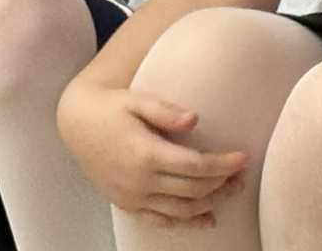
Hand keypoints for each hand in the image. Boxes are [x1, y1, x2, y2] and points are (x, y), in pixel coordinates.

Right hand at [57, 80, 248, 227]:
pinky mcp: (127, 204)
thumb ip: (165, 110)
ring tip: (231, 190)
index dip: (223, 164)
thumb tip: (195, 119)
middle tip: (243, 174)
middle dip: (223, 184)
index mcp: (145, 153)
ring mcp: (133, 197)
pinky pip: (161, 221)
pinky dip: (186, 223)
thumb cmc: (111, 107)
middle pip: (193, 190)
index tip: (244, 157)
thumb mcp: (137, 99)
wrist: (76, 124)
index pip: (195, 166)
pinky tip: (207, 218)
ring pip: (181, 211)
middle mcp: (139, 181)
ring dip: (211, 203)